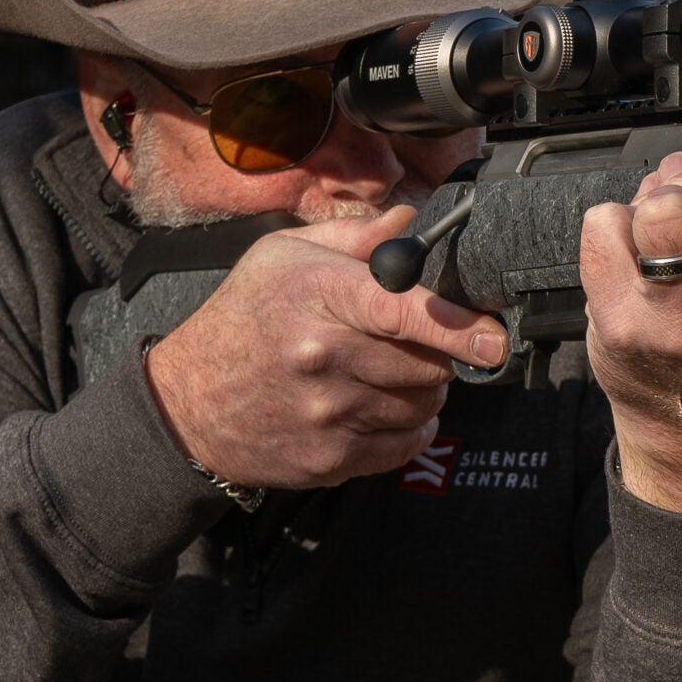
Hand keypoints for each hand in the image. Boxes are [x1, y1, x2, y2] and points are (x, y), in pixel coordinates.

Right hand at [143, 209, 508, 488]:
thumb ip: (357, 239)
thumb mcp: (282, 257)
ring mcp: (328, 414)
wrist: (186, 404)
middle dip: (437, 351)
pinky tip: (378, 406)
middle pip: (429, 361)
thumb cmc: (243, 319)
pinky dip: (408, 426)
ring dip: (422, 388)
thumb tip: (416, 222)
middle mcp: (323, 357)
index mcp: (316, 296)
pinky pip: (407, 444)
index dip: (459, 325)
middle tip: (409, 341)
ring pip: (424, 402)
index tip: (495, 338)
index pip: (403, 310)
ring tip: (383, 372)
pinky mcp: (330, 459)